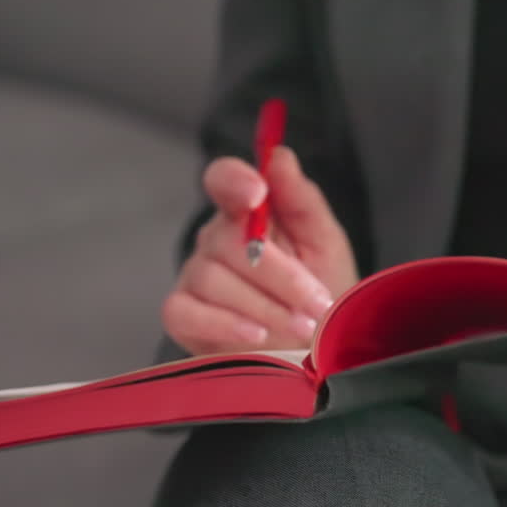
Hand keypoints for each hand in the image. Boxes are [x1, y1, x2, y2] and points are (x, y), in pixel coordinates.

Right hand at [161, 146, 359, 354]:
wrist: (315, 349)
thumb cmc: (321, 292)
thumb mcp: (325, 244)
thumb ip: (302, 199)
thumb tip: (279, 157)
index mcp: (247, 213)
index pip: (224, 180)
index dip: (234, 180)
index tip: (257, 193)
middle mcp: (215, 240)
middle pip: (230, 242)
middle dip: (281, 275)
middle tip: (317, 301)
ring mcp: (195, 277)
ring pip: (214, 279)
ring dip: (266, 306)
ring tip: (302, 325)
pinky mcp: (182, 315)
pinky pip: (185, 312)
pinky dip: (224, 324)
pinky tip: (256, 335)